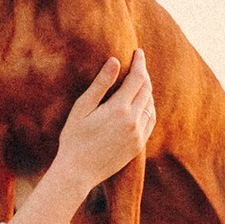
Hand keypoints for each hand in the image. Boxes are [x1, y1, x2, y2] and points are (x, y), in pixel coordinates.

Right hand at [54, 51, 155, 198]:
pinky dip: (149, 107)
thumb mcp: (82, 108)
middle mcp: (133, 121)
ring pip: (150, 105)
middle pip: (146, 90)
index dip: (139, 62)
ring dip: (147, 90)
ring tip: (140, 80)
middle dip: (143, 74)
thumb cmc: (74, 138)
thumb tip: (115, 60)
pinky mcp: (138, 146)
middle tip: (138, 62)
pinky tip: (142, 103)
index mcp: (118, 109)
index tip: (138, 51)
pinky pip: (150, 121)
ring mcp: (138, 135)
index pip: (137, 78)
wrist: (78, 172)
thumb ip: (100, 84)